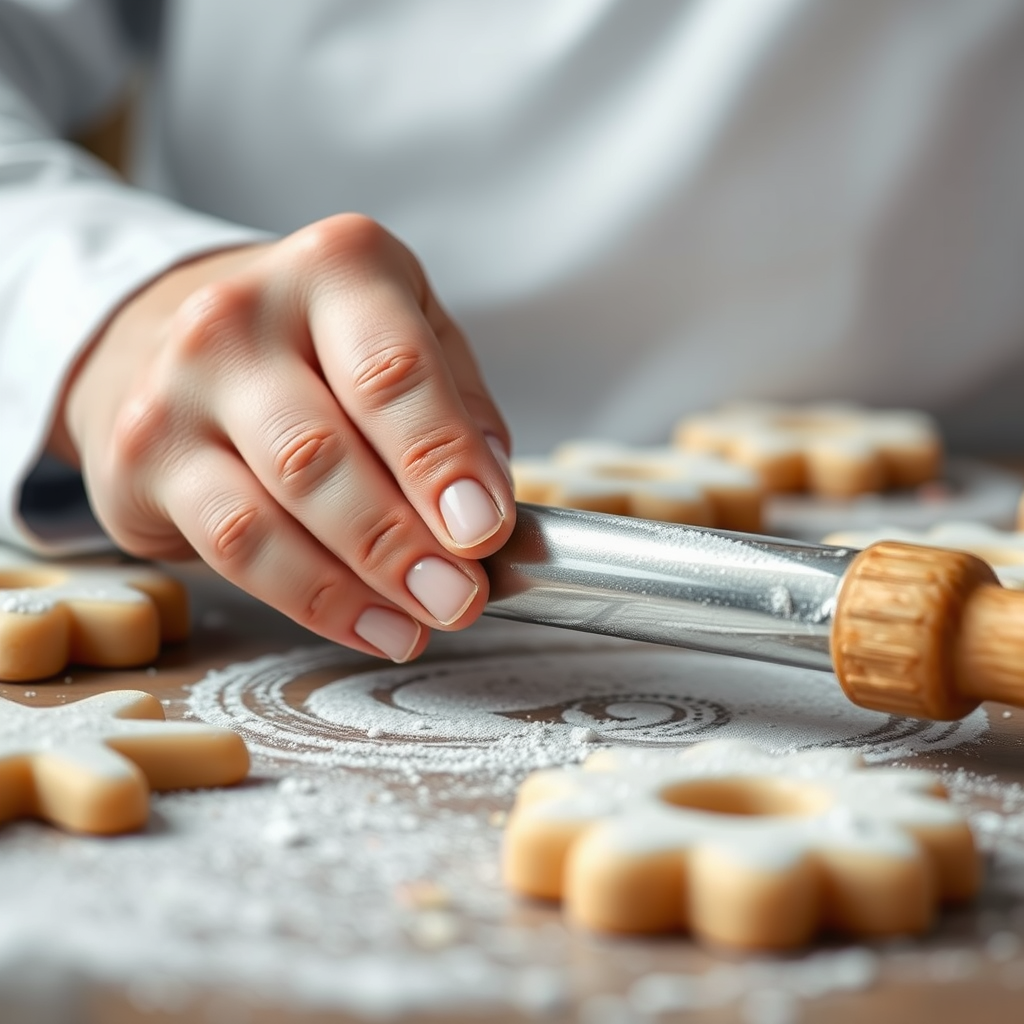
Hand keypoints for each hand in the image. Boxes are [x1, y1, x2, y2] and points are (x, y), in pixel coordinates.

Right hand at [55, 214, 515, 662]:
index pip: (394, 372)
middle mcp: (241, 315)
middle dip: (401, 540)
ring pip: (269, 510)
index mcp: (337, 268)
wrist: (183, 337)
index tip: (484, 530)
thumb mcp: (412, 339)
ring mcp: (177, 387)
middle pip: (324, 450)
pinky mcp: (141, 459)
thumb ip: (459, 413)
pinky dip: (309, 599)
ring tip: (420, 622)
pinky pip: (232, 548)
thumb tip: (485, 508)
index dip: (441, 460)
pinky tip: (367, 625)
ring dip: (356, 583)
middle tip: (460, 596)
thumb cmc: (323, 346)